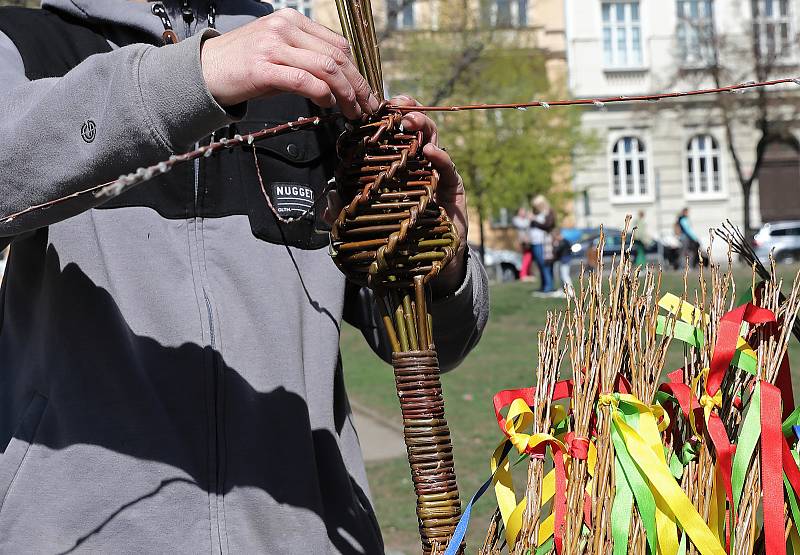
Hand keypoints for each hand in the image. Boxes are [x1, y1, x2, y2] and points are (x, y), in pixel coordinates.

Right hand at [200, 9, 378, 118]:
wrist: (204, 70)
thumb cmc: (242, 65)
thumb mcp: (278, 52)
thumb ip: (307, 59)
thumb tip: (338, 83)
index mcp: (292, 20)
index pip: (338, 44)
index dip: (357, 70)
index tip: (365, 91)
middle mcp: (285, 28)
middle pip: (337, 56)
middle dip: (358, 85)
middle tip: (367, 106)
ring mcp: (274, 46)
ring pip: (326, 68)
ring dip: (346, 94)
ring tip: (352, 112)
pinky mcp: (264, 68)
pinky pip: (305, 81)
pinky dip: (324, 95)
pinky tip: (329, 106)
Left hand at [322, 96, 469, 296]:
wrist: (425, 264)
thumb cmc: (396, 238)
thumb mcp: (366, 224)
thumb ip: (345, 214)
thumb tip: (326, 203)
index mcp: (394, 168)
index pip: (390, 136)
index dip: (385, 119)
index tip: (375, 108)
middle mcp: (415, 165)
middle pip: (412, 130)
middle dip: (406, 112)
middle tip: (397, 105)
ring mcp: (435, 174)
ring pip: (432, 140)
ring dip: (422, 126)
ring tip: (411, 121)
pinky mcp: (453, 187)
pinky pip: (448, 168)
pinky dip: (441, 156)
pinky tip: (431, 151)